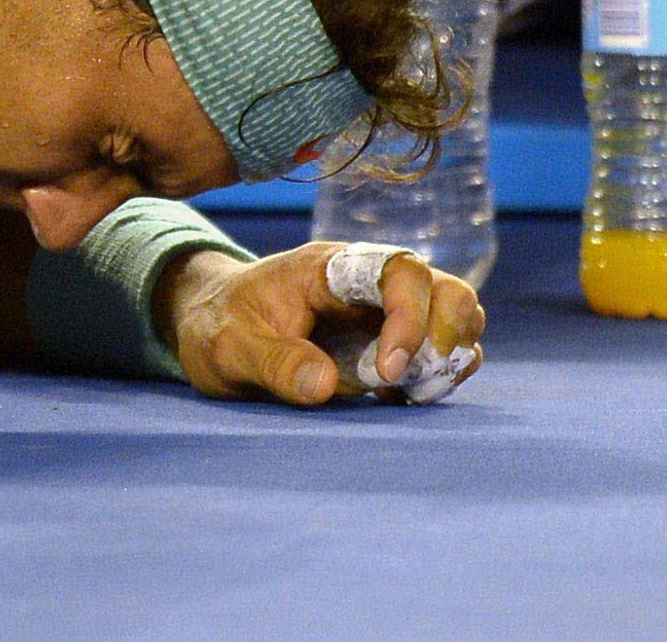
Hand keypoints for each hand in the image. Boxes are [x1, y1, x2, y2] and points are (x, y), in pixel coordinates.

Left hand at [160, 242, 486, 406]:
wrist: (212, 325)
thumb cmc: (218, 326)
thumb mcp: (229, 348)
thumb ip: (274, 362)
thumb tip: (325, 385)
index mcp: (328, 268)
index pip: (399, 271)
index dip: (410, 319)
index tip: (387, 372)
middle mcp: (366, 281)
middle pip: (444, 288)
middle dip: (445, 337)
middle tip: (413, 386)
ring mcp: (384, 308)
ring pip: (455, 315)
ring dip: (450, 357)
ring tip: (413, 395)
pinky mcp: (391, 339)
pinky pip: (442, 348)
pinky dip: (441, 373)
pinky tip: (407, 398)